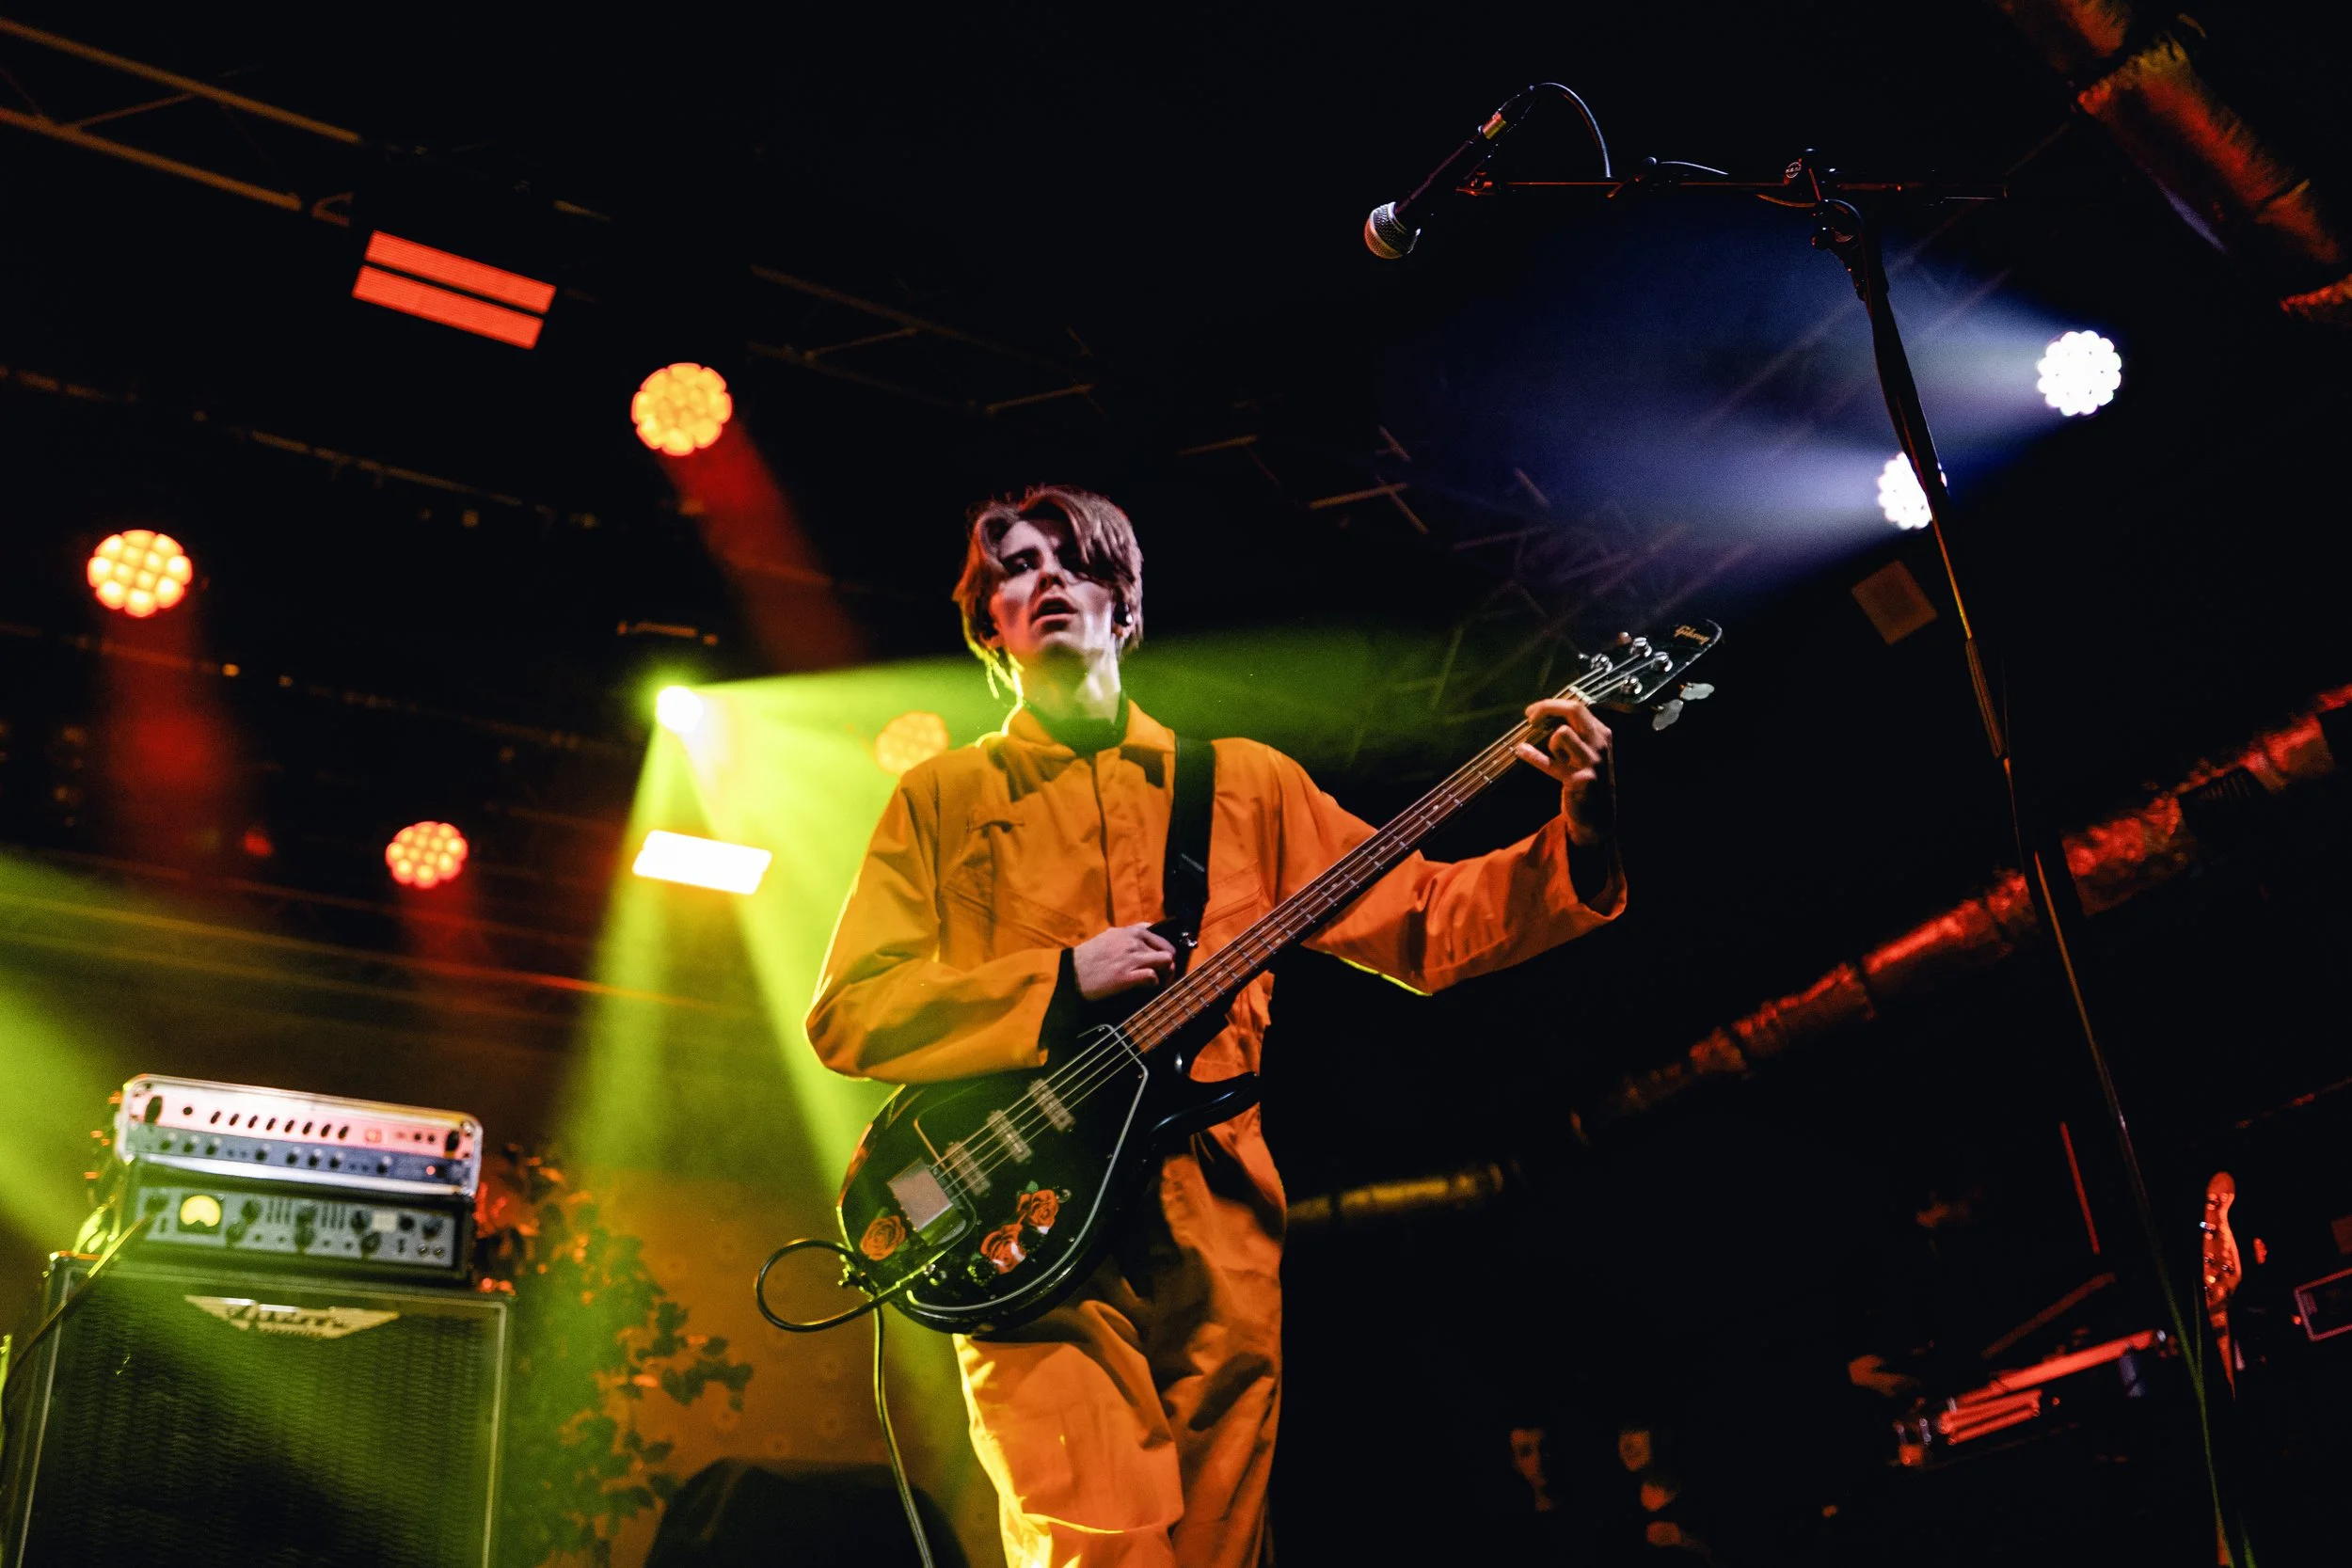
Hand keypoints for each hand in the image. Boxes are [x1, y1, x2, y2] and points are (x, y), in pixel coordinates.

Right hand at [1072, 922, 1177, 1000]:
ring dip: (1166, 974)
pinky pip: (1153, 977)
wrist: (1070, 973)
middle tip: (1164, 976)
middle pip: (1168, 950)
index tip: (1162, 962)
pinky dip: (1154, 984)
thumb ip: (1127, 933)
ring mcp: (1131, 958)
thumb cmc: (1088, 957)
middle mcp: (1133, 942)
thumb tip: (1146, 929)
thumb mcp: (1108, 937)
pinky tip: (1147, 988)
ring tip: (1160, 983)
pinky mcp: (1127, 976)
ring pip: (1166, 961)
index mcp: (1129, 932)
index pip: (1160, 937)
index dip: (1165, 951)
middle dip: (1169, 965)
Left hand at [1516, 696, 1613, 846]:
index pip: (1576, 707)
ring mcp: (1592, 762)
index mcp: (1601, 733)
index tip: (1532, 712)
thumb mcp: (1586, 750)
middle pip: (1574, 710)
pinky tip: (1521, 751)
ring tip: (1556, 756)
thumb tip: (1542, 714)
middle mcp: (1600, 744)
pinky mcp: (1580, 780)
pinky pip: (1551, 764)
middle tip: (1530, 718)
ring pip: (1563, 734)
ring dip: (1551, 742)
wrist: (1599, 814)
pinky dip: (1534, 757)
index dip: (1551, 705)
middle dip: (1548, 708)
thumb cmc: (1585, 777)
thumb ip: (1573, 732)